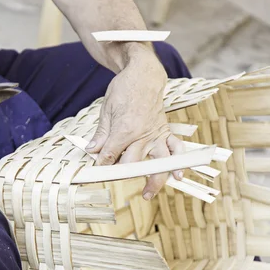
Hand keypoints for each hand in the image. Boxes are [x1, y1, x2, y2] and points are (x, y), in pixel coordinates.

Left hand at [86, 53, 184, 199]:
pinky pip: (175, 149)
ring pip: (157, 162)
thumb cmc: (124, 89)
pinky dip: (178, 162)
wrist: (145, 75)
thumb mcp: (106, 109)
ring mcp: (156, 135)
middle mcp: (142, 135)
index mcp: (124, 129)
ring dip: (154, 180)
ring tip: (148, 194)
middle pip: (132, 163)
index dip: (101, 166)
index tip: (96, 172)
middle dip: (121, 175)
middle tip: (114, 182)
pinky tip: (178, 175)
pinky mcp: (165, 132)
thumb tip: (91, 151)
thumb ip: (101, 133)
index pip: (110, 155)